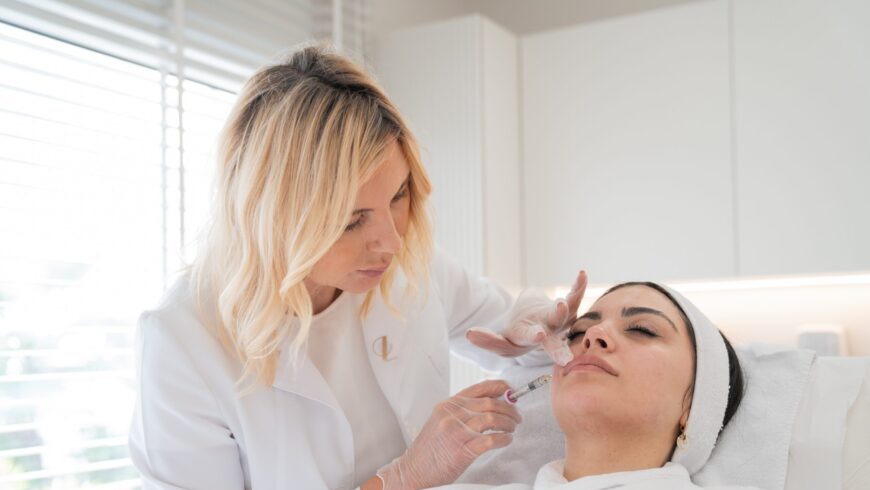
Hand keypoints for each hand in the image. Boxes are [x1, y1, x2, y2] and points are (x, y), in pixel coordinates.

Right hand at [376, 380, 520, 488]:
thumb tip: (492, 402)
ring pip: (492, 419)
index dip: (499, 387)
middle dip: (509, 409)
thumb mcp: (441, 421)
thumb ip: (463, 411)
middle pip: (489, 403)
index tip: (511, 391)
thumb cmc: (430, 449)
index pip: (479, 388)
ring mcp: (455, 432)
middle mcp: (451, 415)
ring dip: (508, 423)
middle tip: (517, 417)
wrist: (413, 470)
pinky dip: (503, 439)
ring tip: (512, 429)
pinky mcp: (461, 451)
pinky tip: (506, 440)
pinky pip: (490, 440)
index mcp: (448, 405)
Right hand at [466, 270, 586, 362]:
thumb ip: (485, 338)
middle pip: (549, 341)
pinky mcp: (567, 309)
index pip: (522, 341)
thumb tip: (468, 335)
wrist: (536, 325)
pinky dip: (578, 287)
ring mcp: (556, 323)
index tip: (538, 334)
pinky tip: (582, 274)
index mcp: (524, 341)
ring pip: (563, 318)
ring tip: (561, 303)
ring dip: (564, 310)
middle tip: (556, 349)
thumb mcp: (499, 339)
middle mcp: (544, 335)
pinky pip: (574, 298)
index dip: (529, 337)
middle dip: (554, 345)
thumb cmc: (516, 334)